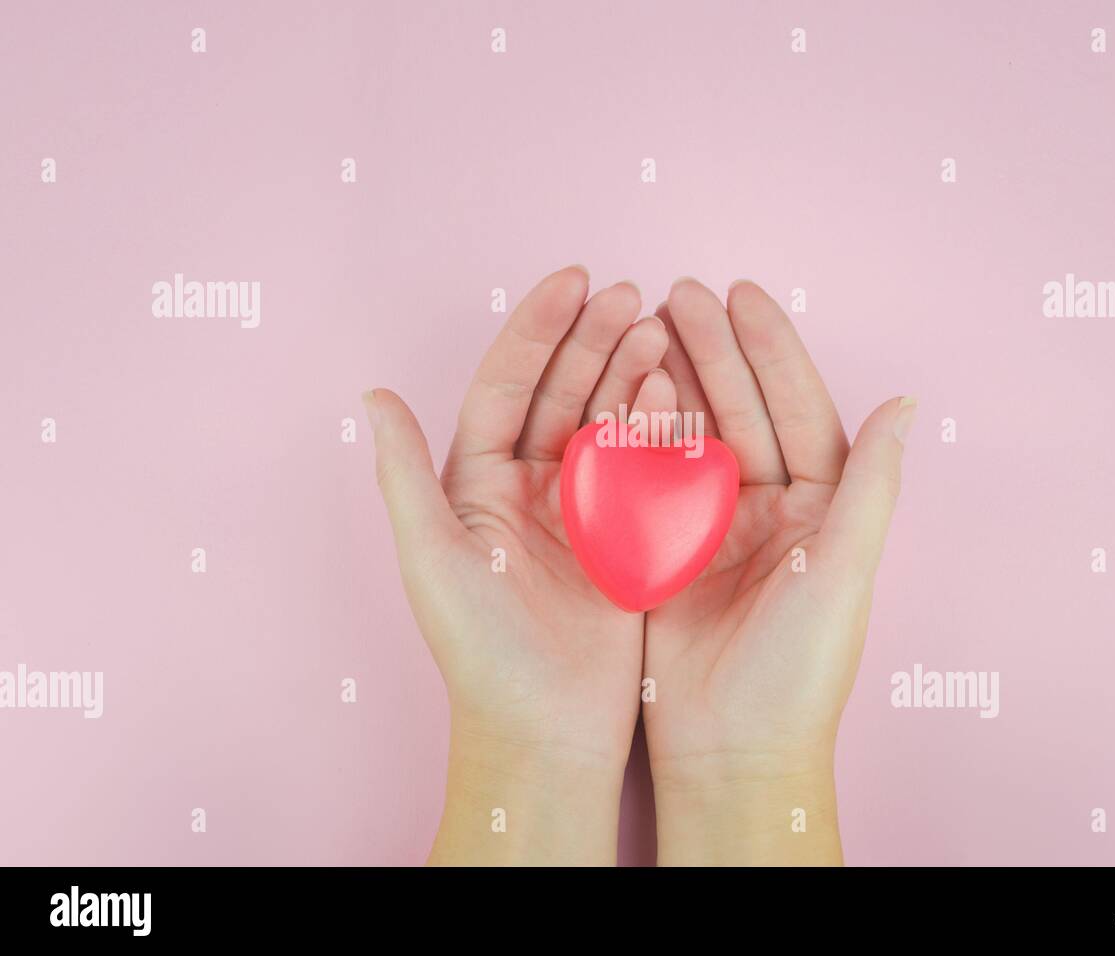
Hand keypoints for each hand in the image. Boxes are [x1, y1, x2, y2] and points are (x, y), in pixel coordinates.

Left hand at [365, 267, 673, 864]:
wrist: (547, 729)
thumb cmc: (480, 651)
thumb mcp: (432, 559)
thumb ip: (404, 475)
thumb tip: (371, 393)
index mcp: (479, 482)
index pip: (508, 385)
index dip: (538, 329)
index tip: (575, 280)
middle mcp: (529, 486)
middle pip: (564, 391)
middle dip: (595, 338)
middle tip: (634, 294)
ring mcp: (584, 508)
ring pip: (608, 419)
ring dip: (631, 371)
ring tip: (661, 329)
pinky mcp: (629, 535)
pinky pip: (647, 465)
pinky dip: (663, 426)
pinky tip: (682, 393)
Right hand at [642, 278, 913, 864]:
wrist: (732, 747)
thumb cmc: (801, 670)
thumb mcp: (845, 572)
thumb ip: (872, 486)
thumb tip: (907, 405)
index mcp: (822, 507)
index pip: (796, 409)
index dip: (772, 350)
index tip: (741, 293)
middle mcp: (771, 508)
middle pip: (742, 410)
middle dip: (714, 349)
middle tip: (679, 290)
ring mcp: (713, 525)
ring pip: (695, 434)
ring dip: (676, 378)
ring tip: (647, 321)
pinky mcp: (665, 550)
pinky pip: (651, 477)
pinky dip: (637, 434)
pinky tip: (619, 390)